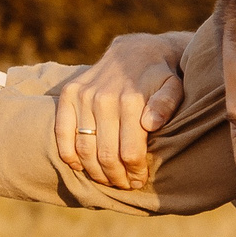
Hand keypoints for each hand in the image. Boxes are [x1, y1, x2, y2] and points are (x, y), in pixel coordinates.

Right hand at [53, 33, 187, 189]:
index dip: (135, 172)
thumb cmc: (160, 77)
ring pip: (84, 148)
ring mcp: (83, 96)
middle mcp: (104, 98)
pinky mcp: (68, 94)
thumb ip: (166, 104)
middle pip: (106, 154)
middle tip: (125, 185)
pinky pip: (62, 132)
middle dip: (117, 177)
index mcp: (131, 100)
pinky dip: (68, 154)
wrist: (135, 51)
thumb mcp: (173, 87)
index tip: (139, 181)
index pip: (130, 151)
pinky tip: (79, 167)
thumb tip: (151, 123)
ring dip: (95, 171)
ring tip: (108, 180)